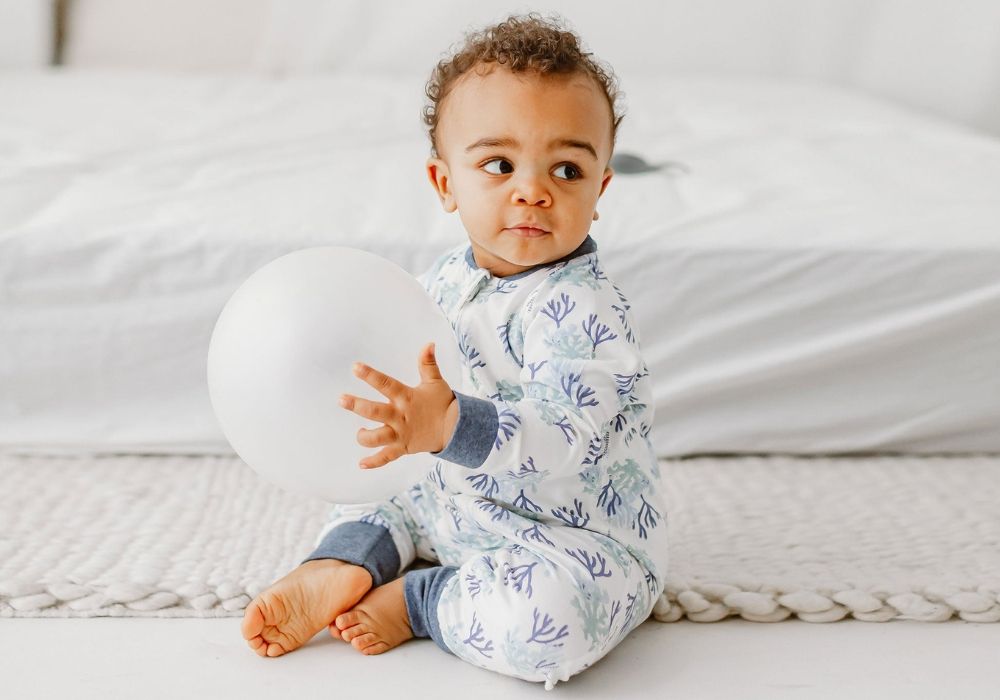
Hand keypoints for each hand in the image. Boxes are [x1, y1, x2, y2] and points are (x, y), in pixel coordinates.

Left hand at [339, 342, 458, 468]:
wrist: (456, 429)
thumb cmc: (443, 403)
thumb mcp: (435, 382)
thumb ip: (428, 363)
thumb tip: (429, 343)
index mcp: (406, 398)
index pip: (385, 384)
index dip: (370, 375)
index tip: (355, 367)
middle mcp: (400, 416)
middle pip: (374, 411)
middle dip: (356, 405)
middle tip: (341, 399)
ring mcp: (400, 434)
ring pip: (376, 438)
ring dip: (364, 436)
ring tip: (359, 433)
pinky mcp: (403, 448)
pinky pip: (386, 457)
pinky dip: (374, 462)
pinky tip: (361, 463)